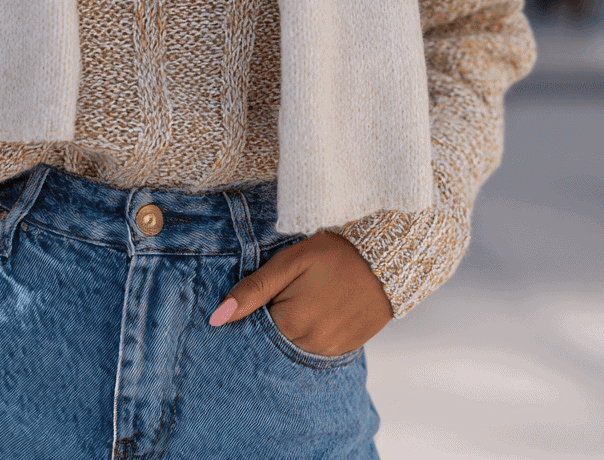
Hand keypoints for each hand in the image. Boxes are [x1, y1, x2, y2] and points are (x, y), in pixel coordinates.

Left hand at [208, 232, 392, 355]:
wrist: (386, 258)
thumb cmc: (334, 254)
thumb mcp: (289, 263)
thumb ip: (253, 290)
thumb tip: (217, 318)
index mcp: (291, 323)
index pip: (253, 331)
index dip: (254, 313)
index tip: (265, 296)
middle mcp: (310, 344)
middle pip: (274, 341)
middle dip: (272, 321)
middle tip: (287, 294)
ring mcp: (330, 349)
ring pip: (295, 346)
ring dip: (292, 328)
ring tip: (305, 299)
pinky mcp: (346, 349)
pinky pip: (317, 348)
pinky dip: (312, 333)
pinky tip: (319, 310)